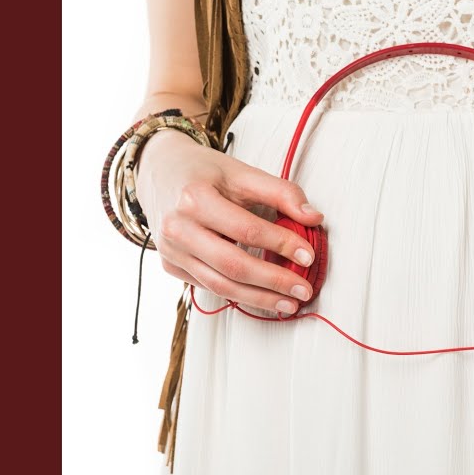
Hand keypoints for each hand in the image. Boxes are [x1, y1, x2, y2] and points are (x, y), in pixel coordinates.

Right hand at [134, 130, 324, 314]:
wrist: (159, 171)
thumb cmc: (204, 172)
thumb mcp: (242, 171)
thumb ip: (281, 192)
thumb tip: (314, 218)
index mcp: (195, 198)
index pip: (247, 229)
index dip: (281, 244)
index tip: (309, 255)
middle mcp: (178, 228)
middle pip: (233, 265)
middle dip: (273, 282)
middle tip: (304, 289)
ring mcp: (171, 251)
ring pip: (219, 285)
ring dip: (259, 298)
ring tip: (289, 303)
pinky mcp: (171, 266)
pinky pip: (208, 286)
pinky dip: (239, 294)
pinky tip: (263, 297)